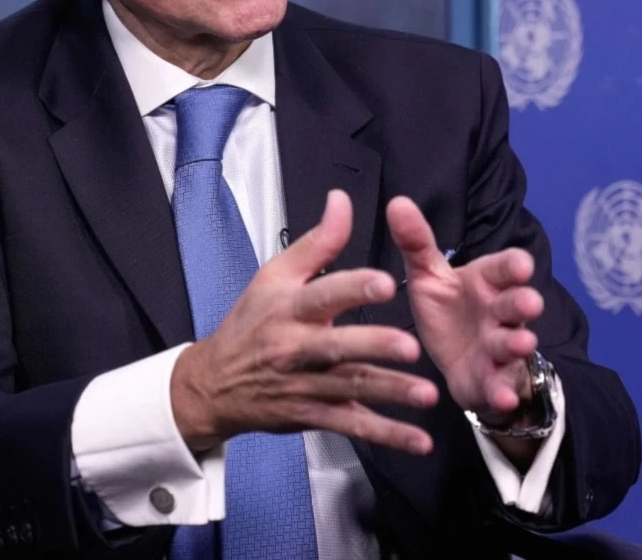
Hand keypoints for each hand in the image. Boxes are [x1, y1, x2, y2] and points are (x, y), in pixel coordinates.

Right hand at [171, 190, 439, 455]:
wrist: (214, 384)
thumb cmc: (250, 324)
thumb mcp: (274, 276)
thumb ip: (318, 242)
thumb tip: (342, 200)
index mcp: (289, 308)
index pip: (322, 295)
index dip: (353, 288)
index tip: (384, 283)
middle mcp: (297, 348)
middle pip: (338, 347)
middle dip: (374, 346)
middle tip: (410, 345)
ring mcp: (305, 385)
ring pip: (351, 389)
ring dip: (390, 393)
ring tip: (427, 395)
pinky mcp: (313, 415)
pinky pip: (353, 425)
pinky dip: (386, 435)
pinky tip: (418, 440)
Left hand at [386, 196, 542, 421]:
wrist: (458, 361)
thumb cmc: (448, 309)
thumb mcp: (429, 276)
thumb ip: (417, 243)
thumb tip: (396, 201)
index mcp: (486, 282)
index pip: (505, 268)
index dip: (514, 267)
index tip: (521, 264)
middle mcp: (499, 313)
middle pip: (515, 304)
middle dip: (523, 303)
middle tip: (529, 302)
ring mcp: (499, 348)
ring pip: (513, 343)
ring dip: (517, 344)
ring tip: (521, 343)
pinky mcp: (493, 380)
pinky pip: (500, 385)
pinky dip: (503, 391)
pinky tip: (502, 396)